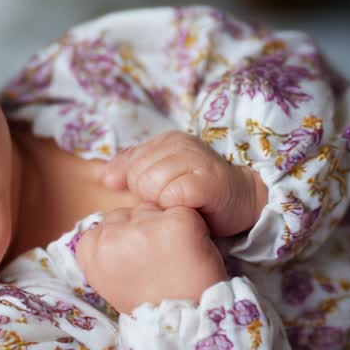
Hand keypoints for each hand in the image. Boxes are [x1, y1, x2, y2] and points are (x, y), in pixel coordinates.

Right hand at [75, 204, 227, 313]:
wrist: (180, 326)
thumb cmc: (146, 304)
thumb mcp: (107, 279)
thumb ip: (104, 250)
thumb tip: (110, 226)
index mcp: (90, 247)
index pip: (107, 222)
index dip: (125, 239)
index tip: (136, 262)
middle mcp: (112, 233)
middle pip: (131, 212)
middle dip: (145, 230)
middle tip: (159, 261)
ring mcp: (146, 226)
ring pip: (156, 211)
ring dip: (167, 228)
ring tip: (175, 259)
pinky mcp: (178, 222)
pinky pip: (184, 214)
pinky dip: (192, 230)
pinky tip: (191, 253)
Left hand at [102, 130, 266, 237]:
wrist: (242, 200)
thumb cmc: (198, 192)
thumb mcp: (162, 177)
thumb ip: (133, 171)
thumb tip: (106, 178)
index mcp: (166, 141)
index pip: (129, 164)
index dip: (138, 186)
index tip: (158, 194)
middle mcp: (180, 144)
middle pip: (137, 176)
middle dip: (149, 196)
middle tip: (172, 201)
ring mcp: (194, 159)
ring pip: (151, 185)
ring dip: (162, 203)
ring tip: (180, 205)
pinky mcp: (206, 180)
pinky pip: (171, 196)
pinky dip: (176, 208)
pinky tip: (190, 208)